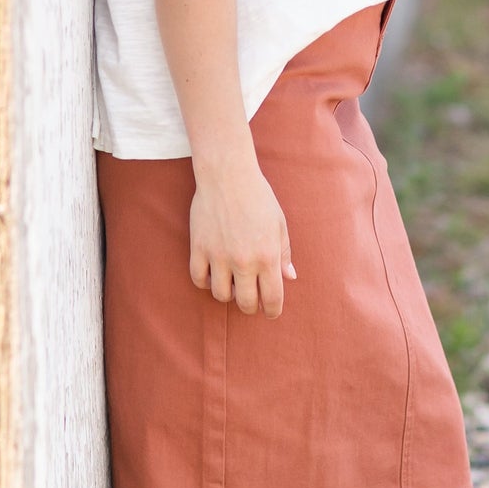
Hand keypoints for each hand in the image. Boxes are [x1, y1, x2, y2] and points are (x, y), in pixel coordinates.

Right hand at [188, 154, 294, 317]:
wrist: (228, 175)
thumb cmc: (258, 197)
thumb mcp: (279, 223)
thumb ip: (284, 253)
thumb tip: (290, 277)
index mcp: (268, 256)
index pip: (272, 298)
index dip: (273, 311)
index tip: (271, 311)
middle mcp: (243, 261)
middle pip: (246, 303)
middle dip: (251, 306)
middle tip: (251, 299)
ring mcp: (219, 256)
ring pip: (221, 295)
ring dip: (228, 294)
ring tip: (232, 283)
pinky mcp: (199, 248)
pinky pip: (198, 279)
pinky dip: (206, 282)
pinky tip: (213, 273)